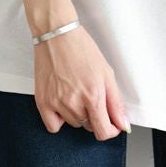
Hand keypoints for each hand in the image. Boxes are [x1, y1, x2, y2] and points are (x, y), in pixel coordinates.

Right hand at [33, 24, 130, 140]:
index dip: (111, 130)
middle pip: (88, 126)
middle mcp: (74, 102)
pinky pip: (53, 126)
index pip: (103, 131)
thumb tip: (123, 125)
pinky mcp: (42, 101)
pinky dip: (59, 119)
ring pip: (73, 124)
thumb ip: (116, 103)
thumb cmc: (82, 49)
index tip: (111, 124)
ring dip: (77, 114)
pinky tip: (62, 103)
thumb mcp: (107, 73)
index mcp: (93, 95)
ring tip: (75, 91)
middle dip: (93, 115)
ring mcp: (57, 103)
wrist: (57, 35)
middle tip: (89, 94)